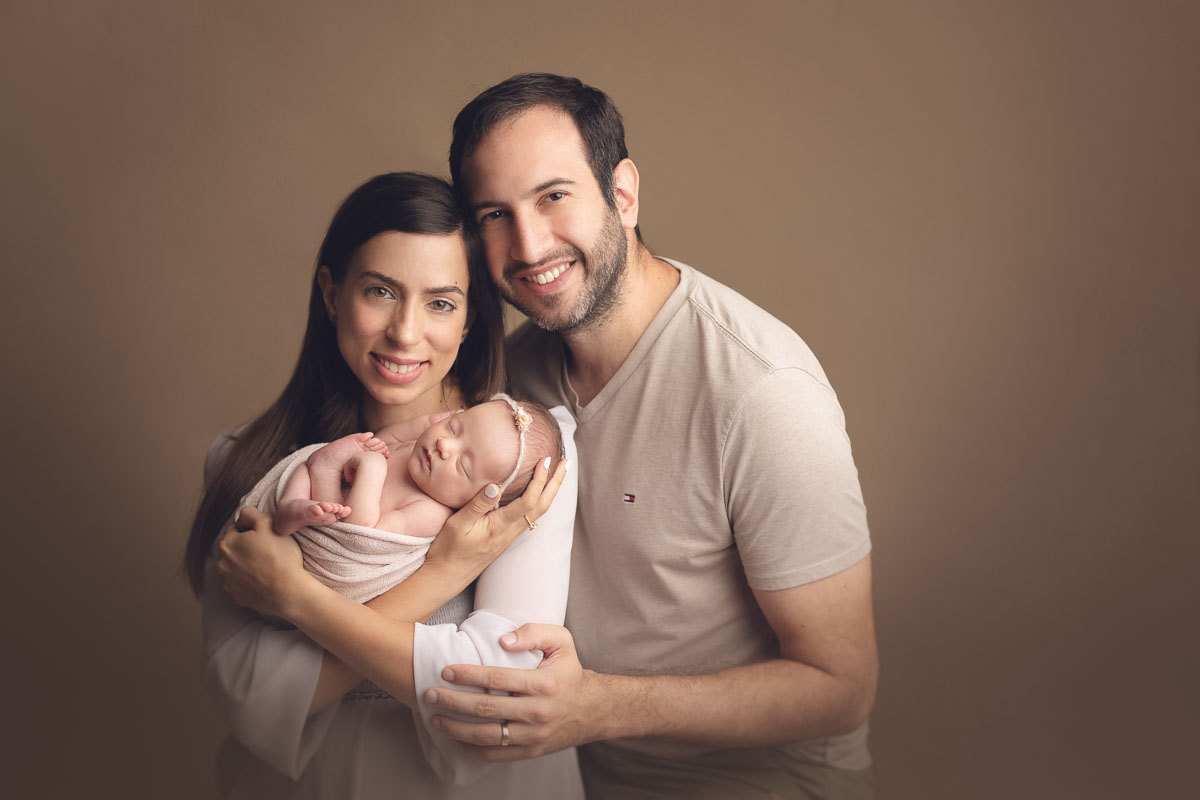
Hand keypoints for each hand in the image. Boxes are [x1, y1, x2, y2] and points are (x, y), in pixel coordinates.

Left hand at [217, 506, 310, 618]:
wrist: (288, 591)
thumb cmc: (279, 556)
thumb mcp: (268, 523)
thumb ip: (251, 513)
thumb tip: (243, 515)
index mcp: (227, 543)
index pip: (235, 529)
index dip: (252, 530)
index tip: (266, 536)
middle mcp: (222, 563)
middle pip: (235, 549)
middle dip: (247, 547)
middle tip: (268, 549)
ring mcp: (228, 582)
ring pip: (237, 567)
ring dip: (247, 564)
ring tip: (267, 565)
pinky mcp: (237, 597)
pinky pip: (242, 584)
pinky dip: (250, 581)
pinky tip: (265, 579)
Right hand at [423, 456, 568, 592]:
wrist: (448, 575)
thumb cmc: (449, 549)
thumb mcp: (458, 524)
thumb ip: (478, 504)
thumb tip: (496, 485)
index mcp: (500, 526)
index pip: (528, 501)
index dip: (539, 480)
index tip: (545, 460)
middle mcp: (510, 532)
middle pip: (542, 506)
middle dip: (556, 483)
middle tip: (566, 462)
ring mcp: (510, 535)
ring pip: (538, 511)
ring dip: (551, 491)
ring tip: (558, 473)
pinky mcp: (506, 536)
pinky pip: (530, 516)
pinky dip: (540, 499)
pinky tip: (539, 491)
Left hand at [425, 624, 592, 760]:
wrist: (592, 710)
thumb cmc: (569, 672)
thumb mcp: (561, 641)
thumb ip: (534, 632)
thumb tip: (503, 640)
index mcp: (544, 684)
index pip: (497, 679)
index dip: (468, 675)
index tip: (446, 671)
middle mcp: (538, 712)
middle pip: (486, 708)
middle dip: (452, 701)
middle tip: (430, 694)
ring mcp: (533, 736)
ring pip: (486, 736)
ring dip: (456, 728)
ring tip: (435, 718)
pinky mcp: (530, 751)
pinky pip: (495, 755)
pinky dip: (471, 749)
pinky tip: (456, 739)